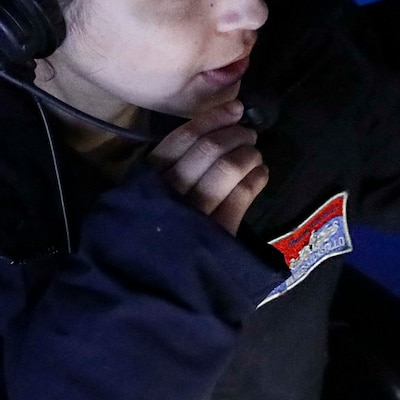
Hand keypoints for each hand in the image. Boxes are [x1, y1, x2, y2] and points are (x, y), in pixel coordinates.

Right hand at [148, 101, 268, 234]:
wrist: (147, 290)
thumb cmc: (145, 242)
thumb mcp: (138, 203)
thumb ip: (161, 176)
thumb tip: (205, 137)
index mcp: (145, 182)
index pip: (179, 141)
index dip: (210, 121)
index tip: (232, 109)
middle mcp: (168, 196)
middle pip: (206, 151)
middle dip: (233, 135)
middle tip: (248, 133)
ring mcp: (194, 217)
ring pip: (225, 170)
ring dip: (246, 154)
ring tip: (254, 154)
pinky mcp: (217, 237)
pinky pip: (240, 199)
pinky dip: (255, 179)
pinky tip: (261, 173)